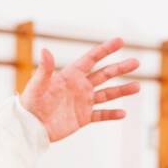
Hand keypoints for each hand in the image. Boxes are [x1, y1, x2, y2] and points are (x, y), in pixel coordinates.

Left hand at [20, 37, 140, 142]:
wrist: (30, 127)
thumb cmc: (30, 103)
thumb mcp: (38, 85)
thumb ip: (45, 69)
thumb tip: (45, 49)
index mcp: (71, 75)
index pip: (92, 59)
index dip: (106, 49)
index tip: (120, 41)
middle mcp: (79, 87)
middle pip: (104, 74)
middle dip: (120, 68)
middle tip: (137, 62)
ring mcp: (82, 102)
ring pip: (107, 94)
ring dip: (122, 91)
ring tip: (137, 87)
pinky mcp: (83, 118)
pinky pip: (101, 115)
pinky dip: (112, 114)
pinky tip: (123, 113)